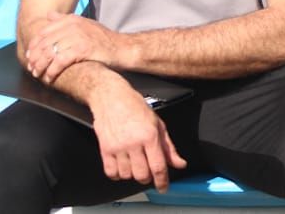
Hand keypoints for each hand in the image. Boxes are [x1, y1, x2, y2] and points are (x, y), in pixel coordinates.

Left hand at [26, 12, 124, 83]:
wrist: (123, 48)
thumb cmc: (104, 39)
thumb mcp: (85, 24)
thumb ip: (66, 19)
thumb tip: (49, 14)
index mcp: (72, 19)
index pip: (44, 32)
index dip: (34, 45)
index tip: (30, 56)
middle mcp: (73, 26)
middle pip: (45, 43)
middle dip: (35, 58)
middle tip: (32, 69)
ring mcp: (78, 37)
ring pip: (50, 52)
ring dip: (41, 66)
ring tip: (38, 74)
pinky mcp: (83, 49)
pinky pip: (60, 61)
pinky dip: (52, 71)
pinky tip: (50, 77)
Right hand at [88, 77, 185, 192]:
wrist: (111, 98)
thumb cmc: (135, 107)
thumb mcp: (158, 124)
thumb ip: (169, 147)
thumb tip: (179, 163)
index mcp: (150, 136)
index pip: (158, 166)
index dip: (162, 181)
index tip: (164, 187)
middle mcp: (133, 143)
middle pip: (142, 175)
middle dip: (148, 178)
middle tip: (149, 172)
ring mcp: (117, 147)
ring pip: (127, 175)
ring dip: (133, 175)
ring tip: (136, 165)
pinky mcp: (104, 149)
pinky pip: (111, 172)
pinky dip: (118, 174)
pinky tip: (123, 166)